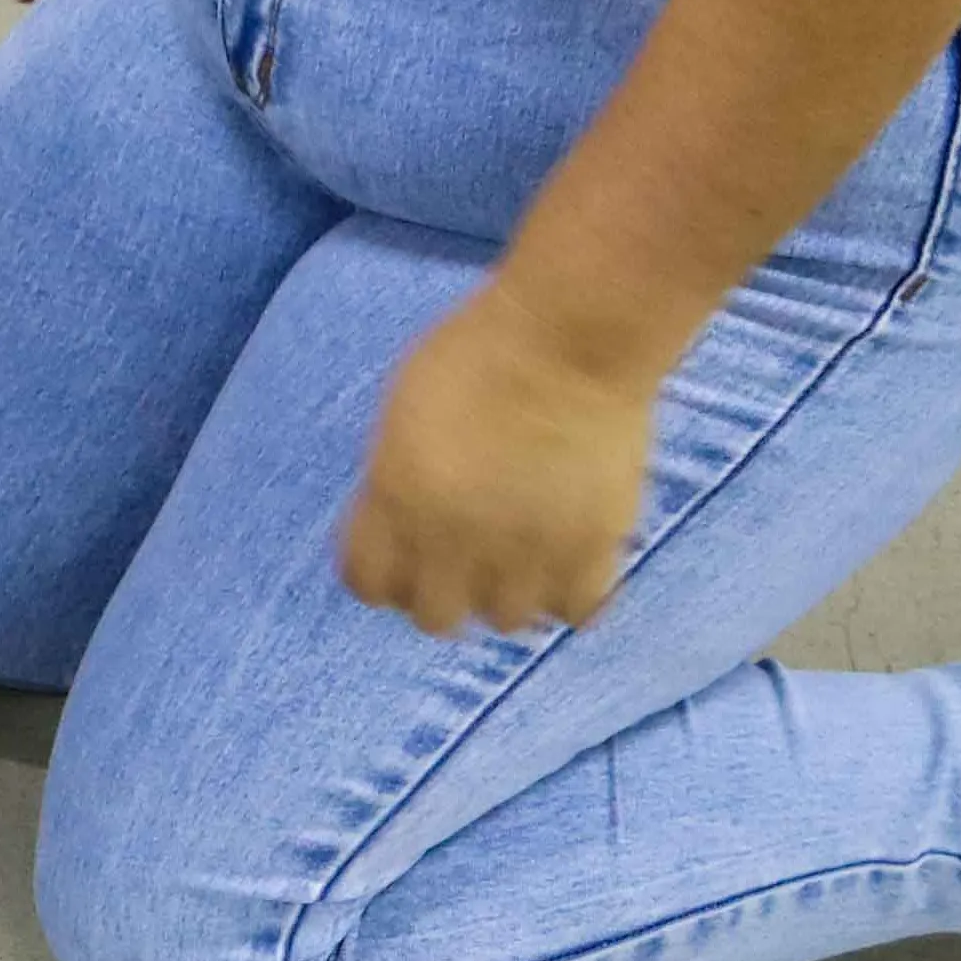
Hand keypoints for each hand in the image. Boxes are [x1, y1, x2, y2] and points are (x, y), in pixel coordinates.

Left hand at [339, 283, 665, 636]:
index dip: (383, 575)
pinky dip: (571, 595)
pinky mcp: (592, 548)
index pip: (368, 584)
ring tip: (522, 557)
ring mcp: (525, 551)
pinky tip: (569, 562)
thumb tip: (403, 521)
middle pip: (435, 617)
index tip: (401, 558)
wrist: (570, 338)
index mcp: (397, 500)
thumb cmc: (478, 351)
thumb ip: (396, 479)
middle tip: (463, 559)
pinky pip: (577, 612)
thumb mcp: (403, 413)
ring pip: (506, 622)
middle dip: (443, 592)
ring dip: (508, 594)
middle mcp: (455, 540)